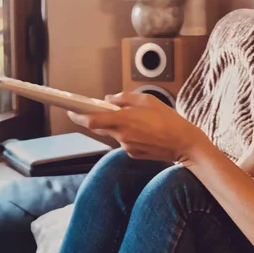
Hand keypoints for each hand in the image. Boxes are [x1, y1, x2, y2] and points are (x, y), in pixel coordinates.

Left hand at [67, 92, 207, 163]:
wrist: (183, 143)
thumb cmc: (169, 120)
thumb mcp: (148, 100)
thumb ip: (125, 98)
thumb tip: (109, 99)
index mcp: (123, 120)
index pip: (92, 120)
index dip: (78, 116)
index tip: (70, 110)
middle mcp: (122, 136)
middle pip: (100, 127)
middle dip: (98, 118)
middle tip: (102, 110)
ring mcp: (127, 147)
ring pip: (114, 133)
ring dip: (119, 125)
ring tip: (138, 119)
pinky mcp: (133, 154)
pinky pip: (124, 141)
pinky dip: (129, 134)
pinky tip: (145, 130)